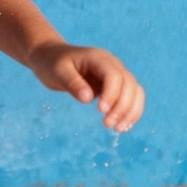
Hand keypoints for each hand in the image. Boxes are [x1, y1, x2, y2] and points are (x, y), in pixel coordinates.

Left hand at [26, 40, 144, 132]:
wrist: (51, 57)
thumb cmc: (52, 63)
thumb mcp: (57, 72)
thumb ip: (72, 83)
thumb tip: (88, 98)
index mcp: (98, 58)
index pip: (114, 75)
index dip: (112, 94)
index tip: (100, 110)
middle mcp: (112, 64)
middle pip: (129, 84)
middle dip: (123, 106)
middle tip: (107, 124)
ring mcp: (116, 74)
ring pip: (135, 92)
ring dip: (131, 111)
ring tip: (118, 129)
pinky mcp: (115, 85)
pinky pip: (131, 97)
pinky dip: (130, 111)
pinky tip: (123, 125)